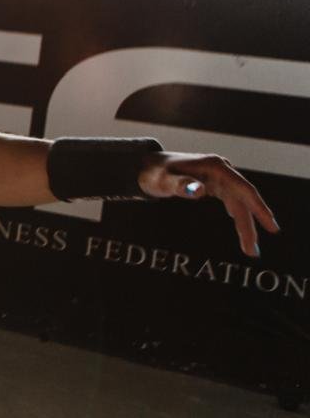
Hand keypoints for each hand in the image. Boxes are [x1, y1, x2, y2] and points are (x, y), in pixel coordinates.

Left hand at [138, 152, 280, 257]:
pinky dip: (237, 216)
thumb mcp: (163, 181)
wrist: (146, 166)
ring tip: (249, 248)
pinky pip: (231, 201)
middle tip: (253, 251)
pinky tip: (242, 228)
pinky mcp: (214, 184)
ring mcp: (219, 177)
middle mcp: (221, 170)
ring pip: (238, 203)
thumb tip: (200, 191)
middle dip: (250, 225)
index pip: (244, 189)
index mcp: (215, 167)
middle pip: (242, 200)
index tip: (271, 226)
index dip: (259, 208)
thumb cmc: (153, 173)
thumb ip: (180, 185)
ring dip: (244, 224)